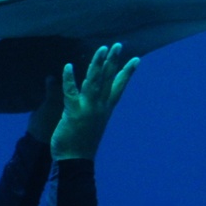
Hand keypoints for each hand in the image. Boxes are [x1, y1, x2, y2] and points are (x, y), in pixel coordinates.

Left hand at [47, 43, 138, 161]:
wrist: (75, 160)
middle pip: (108, 80)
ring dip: (98, 64)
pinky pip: (71, 92)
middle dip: (114, 61)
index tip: (136, 59)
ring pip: (94, 82)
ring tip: (102, 48)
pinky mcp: (73, 112)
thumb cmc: (82, 143)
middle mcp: (99, 107)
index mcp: (105, 109)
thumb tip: (99, 101)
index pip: (119, 87)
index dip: (127, 73)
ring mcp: (87, 109)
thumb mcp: (93, 123)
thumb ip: (96, 109)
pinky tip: (68, 66)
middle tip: (118, 45)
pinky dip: (69, 79)